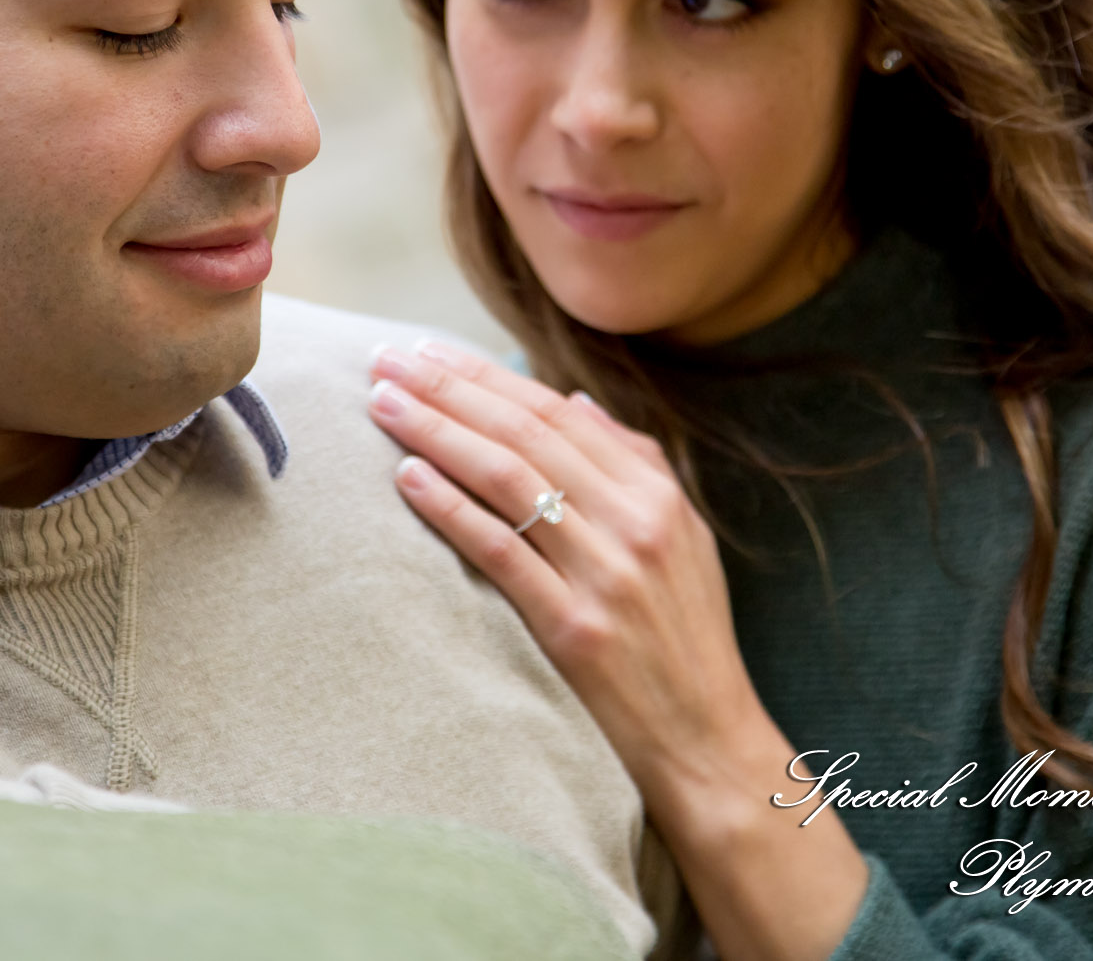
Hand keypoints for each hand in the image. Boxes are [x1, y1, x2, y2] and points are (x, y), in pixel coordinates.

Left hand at [368, 340, 867, 960]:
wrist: (709, 741)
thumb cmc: (687, 640)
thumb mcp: (684, 539)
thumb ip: (634, 464)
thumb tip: (576, 399)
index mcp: (657, 493)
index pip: (557, 412)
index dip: (487, 376)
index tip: (428, 352)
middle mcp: (634, 520)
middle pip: (524, 432)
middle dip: (448, 388)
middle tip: (386, 359)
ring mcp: (605, 572)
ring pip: (505, 478)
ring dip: (436, 432)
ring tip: (383, 405)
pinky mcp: (574, 626)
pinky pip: (500, 551)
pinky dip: (451, 508)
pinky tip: (408, 477)